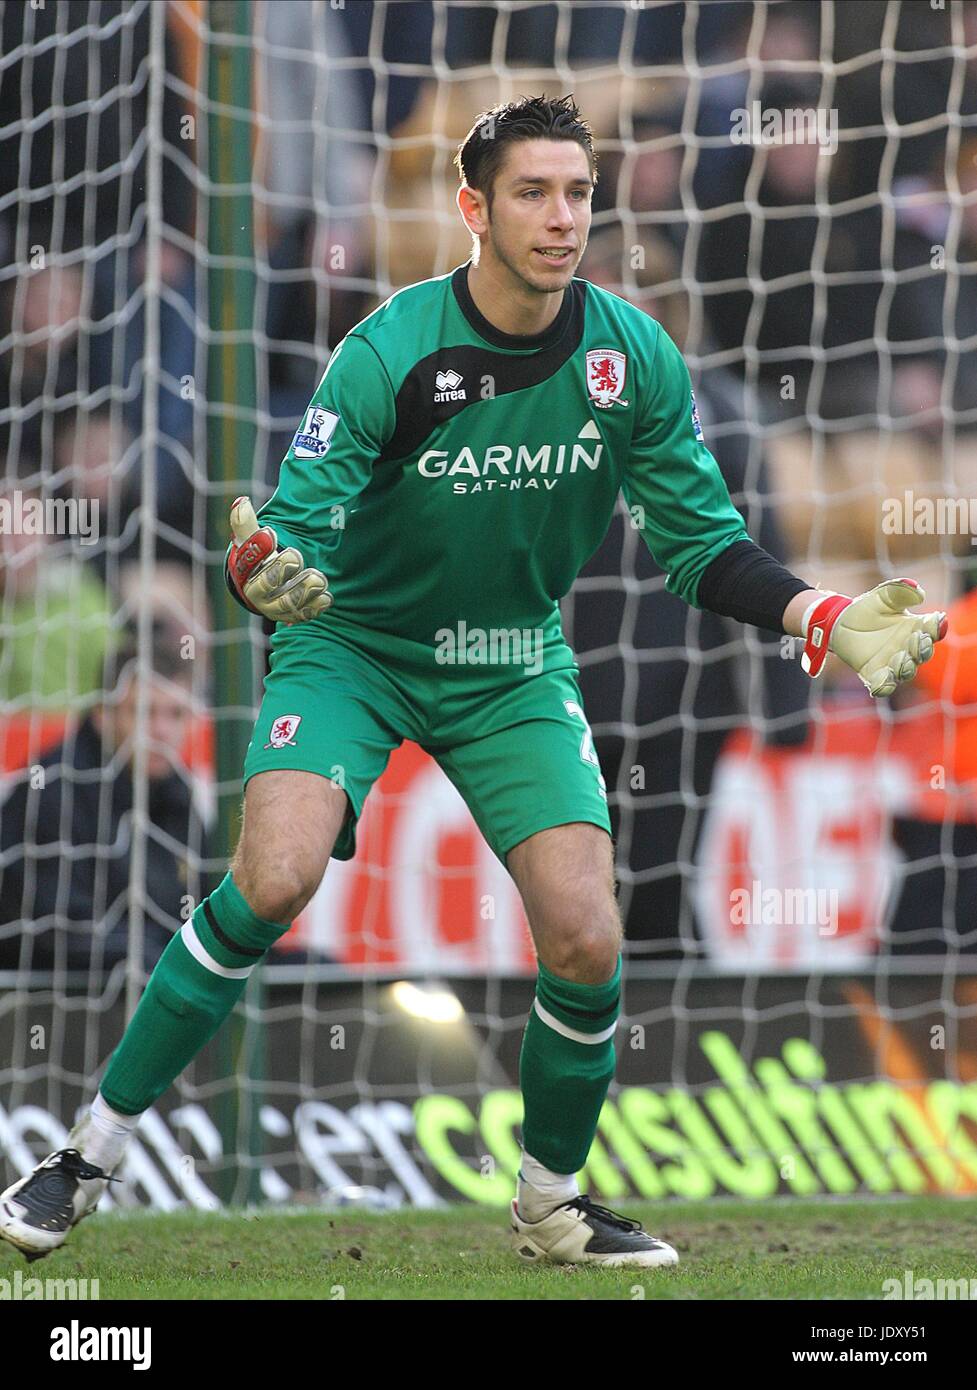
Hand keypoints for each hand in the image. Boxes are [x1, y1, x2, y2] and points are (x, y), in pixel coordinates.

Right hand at [227, 496, 331, 624]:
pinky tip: (326, 596)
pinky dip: (316, 606)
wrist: (273, 586)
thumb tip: (242, 503)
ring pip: (287, 604)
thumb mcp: (253, 540)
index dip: (257, 549)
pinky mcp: (295, 614)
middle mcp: (258, 594)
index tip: (270, 533)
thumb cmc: (262, 558)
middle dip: (281, 570)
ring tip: (319, 578)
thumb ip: (246, 522)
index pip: (246, 563)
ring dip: (304, 590)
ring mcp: (276, 607)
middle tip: (296, 554)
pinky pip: (305, 614)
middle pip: (265, 586)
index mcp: (245, 573)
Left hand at [801, 579, 947, 696]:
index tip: (933, 621)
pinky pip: (884, 686)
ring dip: (906, 667)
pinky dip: (884, 686)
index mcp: (916, 628)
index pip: (933, 630)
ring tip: (901, 658)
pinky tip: (882, 683)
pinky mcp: (875, 675)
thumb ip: (900, 590)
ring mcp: (893, 663)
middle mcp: (908, 648)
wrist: (839, 623)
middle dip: (922, 648)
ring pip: (906, 671)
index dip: (936, 627)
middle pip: (923, 653)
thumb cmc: (867, 608)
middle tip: (917, 639)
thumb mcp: (883, 595)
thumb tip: (918, 591)